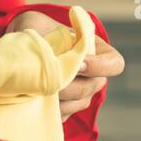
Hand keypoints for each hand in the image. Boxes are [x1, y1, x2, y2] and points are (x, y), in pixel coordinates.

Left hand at [6, 10, 124, 120]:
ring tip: (37, 86)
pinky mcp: (67, 109)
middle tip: (48, 77)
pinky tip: (35, 97)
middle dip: (69, 83)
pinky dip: (49, 108)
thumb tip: (50, 55)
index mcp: (98, 52)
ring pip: (77, 103)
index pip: (115, 64)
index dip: (100, 66)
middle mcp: (94, 76)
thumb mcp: (43, 26)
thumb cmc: (38, 32)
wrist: (26, 48)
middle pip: (92, 87)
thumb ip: (51, 36)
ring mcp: (82, 95)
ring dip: (57, 97)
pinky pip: (63, 115)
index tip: (79, 62)